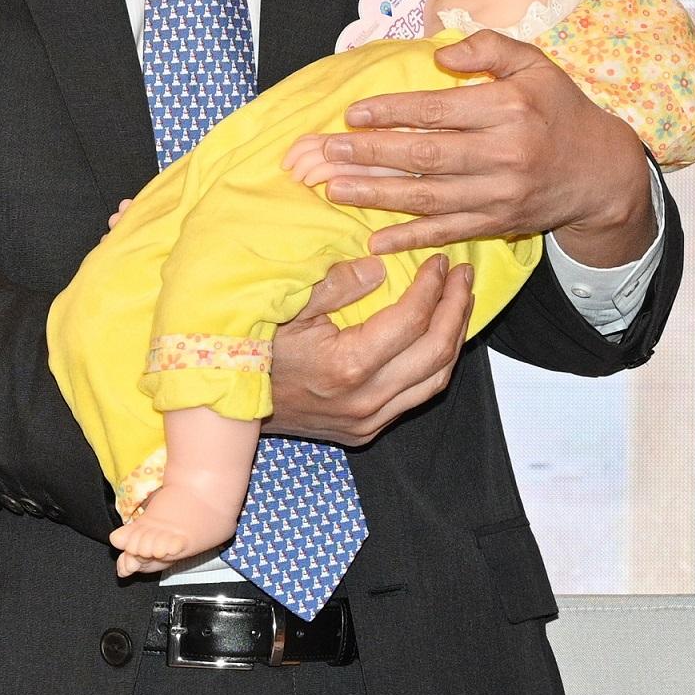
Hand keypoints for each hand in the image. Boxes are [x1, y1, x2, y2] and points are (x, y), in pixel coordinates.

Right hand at [265, 256, 468, 447]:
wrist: (231, 407)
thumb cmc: (255, 351)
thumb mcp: (289, 306)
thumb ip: (336, 284)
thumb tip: (380, 267)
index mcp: (348, 366)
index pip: (411, 321)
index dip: (432, 287)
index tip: (440, 262)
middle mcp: (365, 400)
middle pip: (436, 352)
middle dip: (457, 309)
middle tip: (463, 277)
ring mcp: (368, 421)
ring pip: (436, 382)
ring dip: (453, 339)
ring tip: (459, 303)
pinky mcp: (366, 431)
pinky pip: (415, 398)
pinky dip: (433, 365)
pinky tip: (435, 338)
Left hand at [279, 32, 653, 264]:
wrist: (601, 172)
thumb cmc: (560, 110)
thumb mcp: (536, 65)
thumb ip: (489, 49)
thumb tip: (439, 55)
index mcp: (510, 109)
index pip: (438, 111)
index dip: (392, 113)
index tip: (352, 114)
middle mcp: (504, 154)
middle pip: (425, 157)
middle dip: (370, 155)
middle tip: (326, 153)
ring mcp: (500, 194)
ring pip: (429, 198)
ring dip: (377, 195)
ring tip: (335, 190)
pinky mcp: (498, 223)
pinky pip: (447, 232)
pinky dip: (410, 238)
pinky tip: (375, 239)